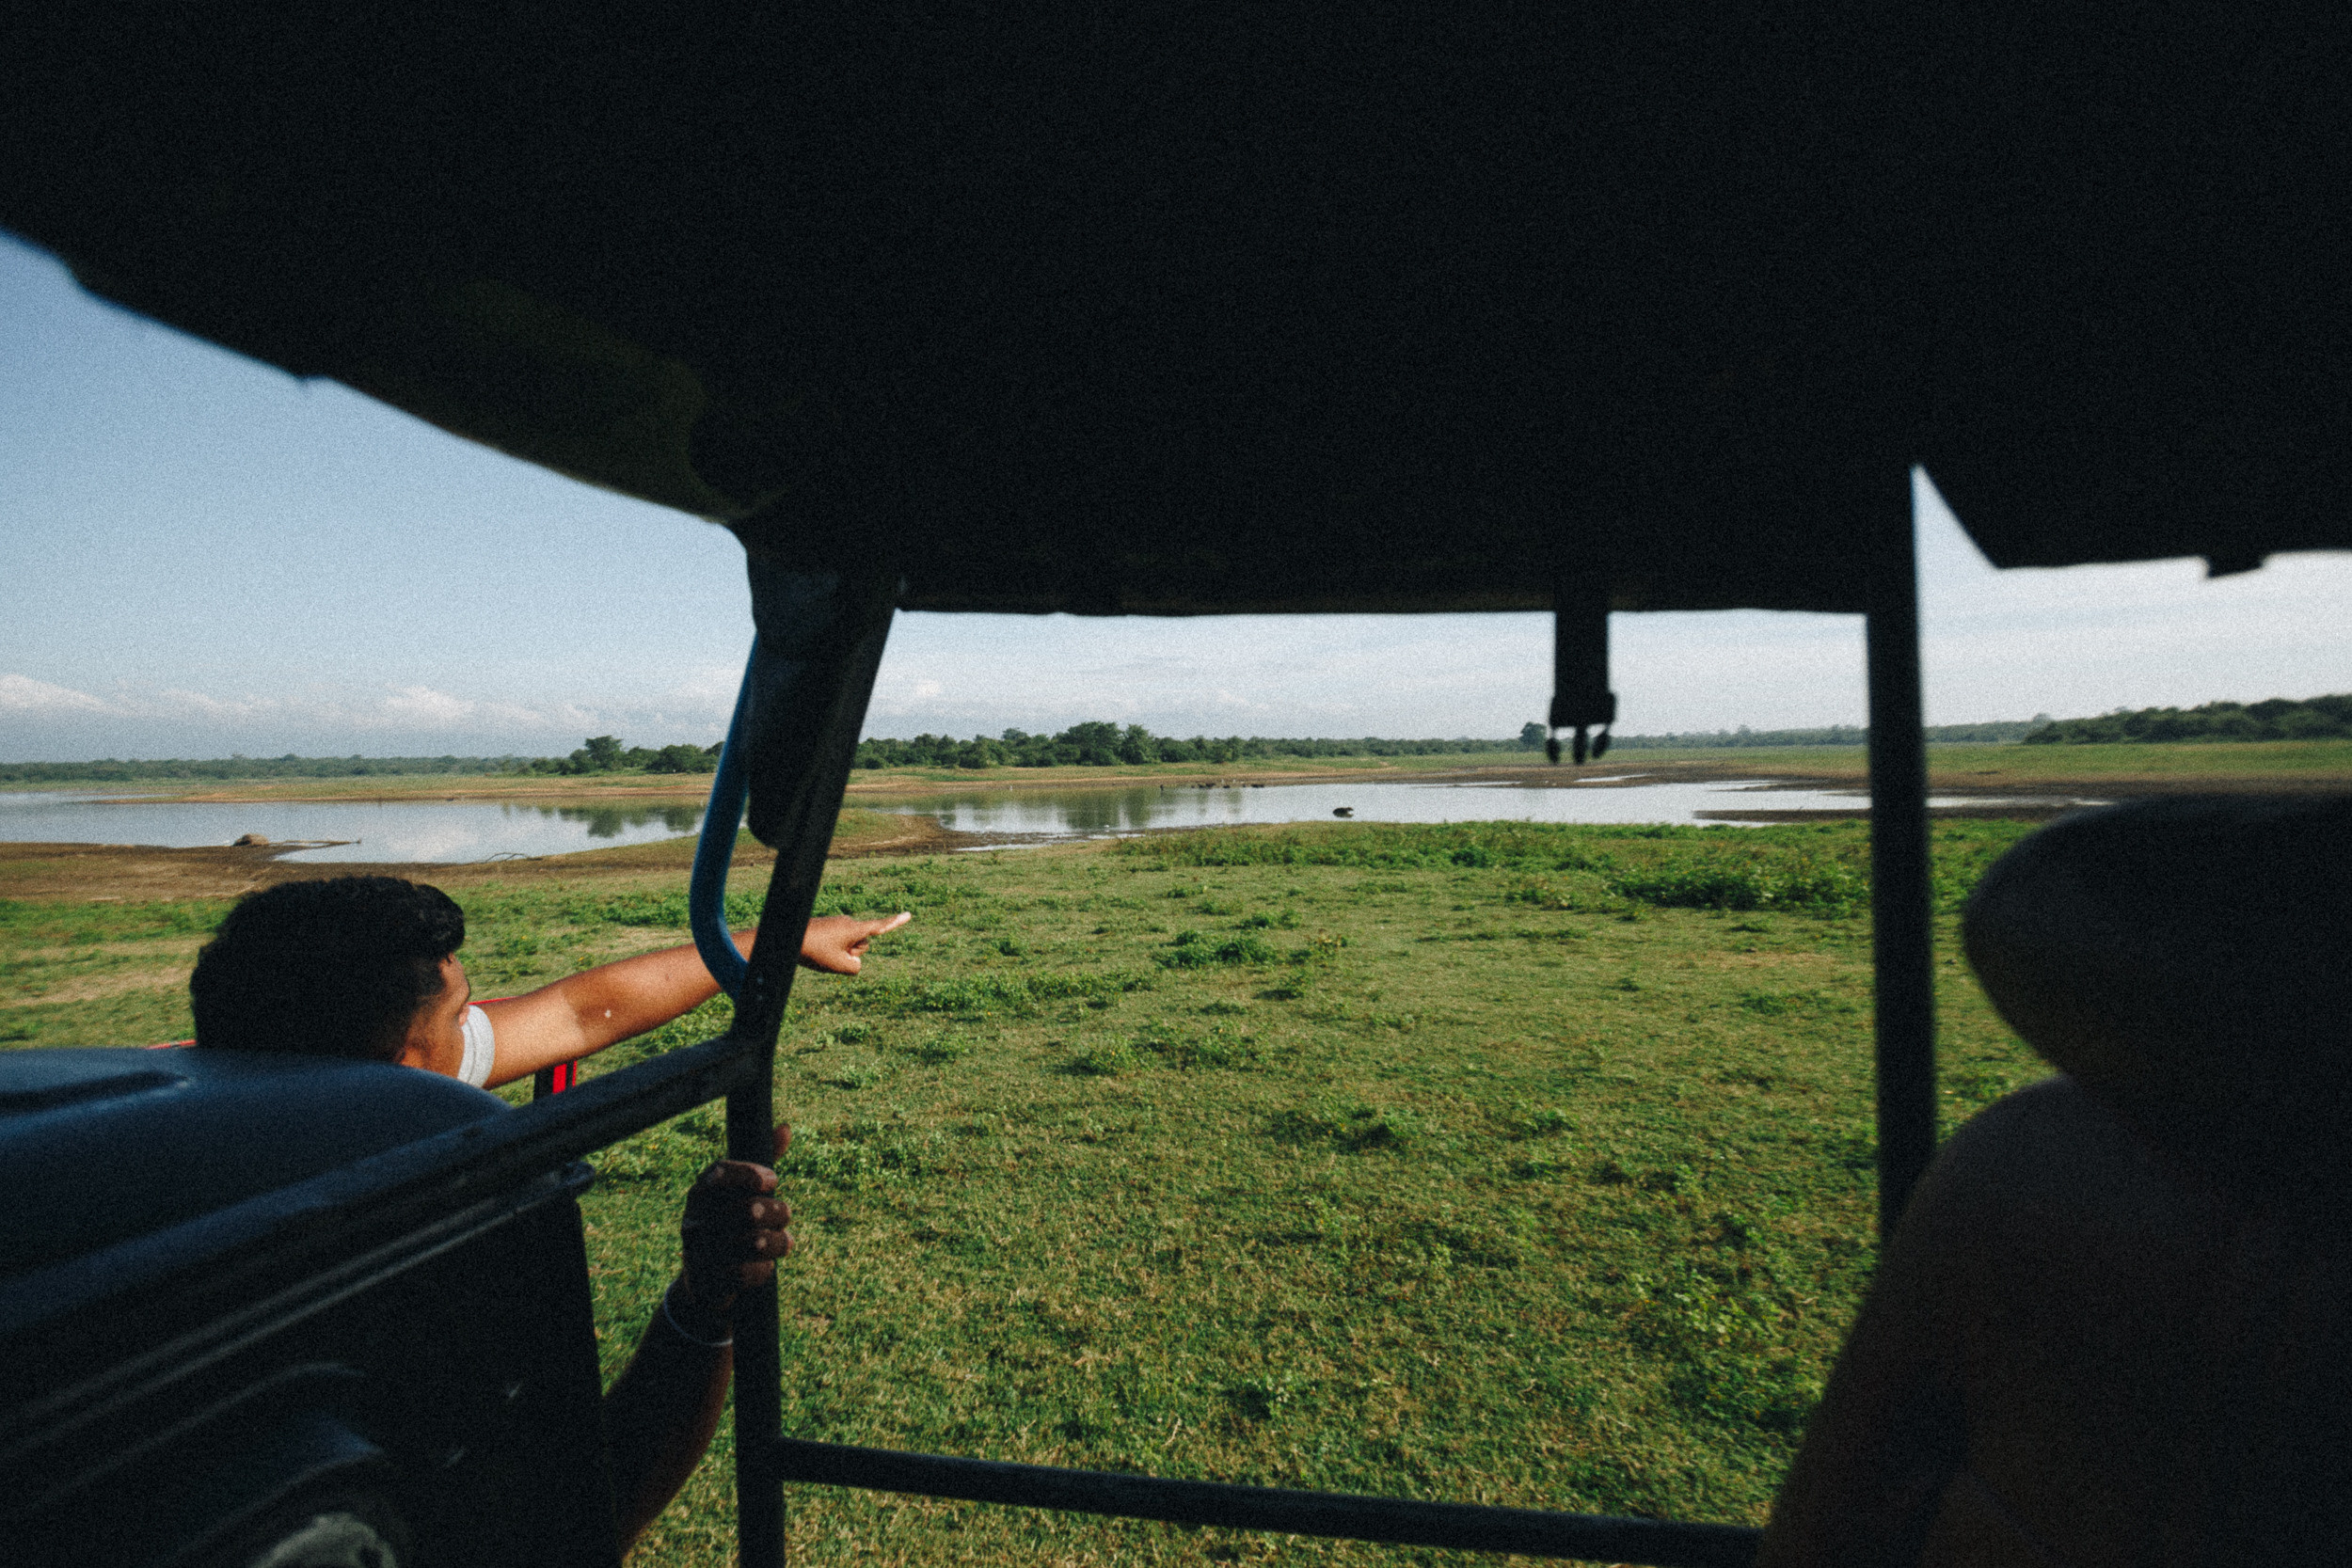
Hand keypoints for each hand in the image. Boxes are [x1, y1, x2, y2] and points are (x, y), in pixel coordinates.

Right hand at [676, 1125, 792, 1315]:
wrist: (705, 1283)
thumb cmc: (730, 1227)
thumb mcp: (742, 1195)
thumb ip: (763, 1162)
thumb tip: (785, 1128)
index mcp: (700, 1193)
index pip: (720, 1172)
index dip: (750, 1173)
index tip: (773, 1180)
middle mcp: (693, 1220)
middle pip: (750, 1209)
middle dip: (779, 1212)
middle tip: (785, 1216)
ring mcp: (697, 1252)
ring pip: (755, 1242)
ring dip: (780, 1243)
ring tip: (784, 1242)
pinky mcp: (707, 1281)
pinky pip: (748, 1273)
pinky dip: (764, 1271)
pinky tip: (764, 1267)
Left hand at [799, 911, 912, 974]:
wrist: (788, 938)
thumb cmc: (814, 951)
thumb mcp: (838, 966)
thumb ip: (855, 968)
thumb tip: (855, 962)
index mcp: (853, 929)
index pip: (879, 927)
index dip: (895, 923)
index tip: (908, 914)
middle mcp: (848, 923)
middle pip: (862, 945)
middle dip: (853, 953)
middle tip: (832, 955)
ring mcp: (838, 924)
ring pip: (849, 945)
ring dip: (841, 953)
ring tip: (822, 952)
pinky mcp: (829, 926)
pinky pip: (838, 942)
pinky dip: (832, 949)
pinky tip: (817, 950)